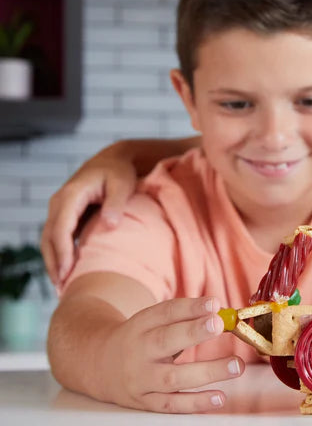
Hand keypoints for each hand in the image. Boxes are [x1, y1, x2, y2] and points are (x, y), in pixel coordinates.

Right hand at [41, 143, 137, 284]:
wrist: (111, 161)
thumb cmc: (119, 172)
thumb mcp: (122, 184)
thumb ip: (116, 203)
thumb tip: (110, 225)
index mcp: (70, 195)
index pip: (61, 228)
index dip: (63, 252)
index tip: (67, 273)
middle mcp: (58, 203)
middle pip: (49, 239)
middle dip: (54, 265)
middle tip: (62, 290)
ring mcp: (59, 211)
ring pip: (49, 242)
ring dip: (54, 264)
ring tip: (62, 289)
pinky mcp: (65, 218)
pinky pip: (57, 240)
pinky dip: (60, 257)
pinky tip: (68, 275)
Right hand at [100, 296, 243, 412]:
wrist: (98, 365)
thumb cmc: (140, 339)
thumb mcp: (154, 322)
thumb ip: (186, 316)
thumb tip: (222, 312)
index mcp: (141, 325)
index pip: (166, 313)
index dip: (191, 307)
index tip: (214, 304)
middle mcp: (139, 351)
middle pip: (164, 341)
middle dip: (193, 332)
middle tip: (219, 324)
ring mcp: (141, 380)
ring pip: (172, 378)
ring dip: (207, 372)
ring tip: (236, 365)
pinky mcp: (145, 402)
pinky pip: (171, 405)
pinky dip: (195, 403)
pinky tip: (219, 397)